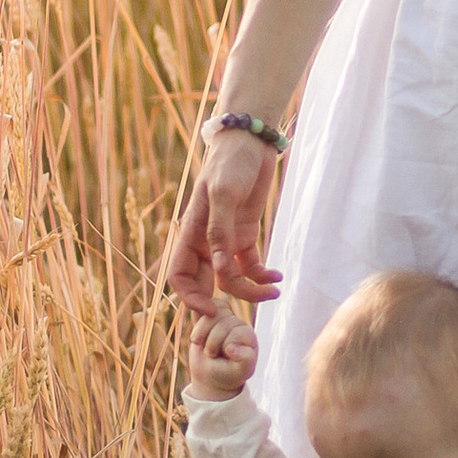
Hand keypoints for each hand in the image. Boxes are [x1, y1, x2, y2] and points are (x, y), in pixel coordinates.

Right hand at [165, 128, 284, 314]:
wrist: (251, 142)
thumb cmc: (231, 163)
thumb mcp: (224, 193)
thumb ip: (220, 231)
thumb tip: (220, 269)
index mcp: (191, 232)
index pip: (179, 275)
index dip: (190, 297)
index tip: (212, 310)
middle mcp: (206, 241)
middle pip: (205, 284)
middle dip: (222, 301)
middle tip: (243, 314)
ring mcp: (226, 240)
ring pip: (232, 279)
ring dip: (250, 290)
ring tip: (273, 292)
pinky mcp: (246, 235)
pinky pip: (251, 266)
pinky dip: (263, 276)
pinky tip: (277, 278)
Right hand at [186, 306, 258, 398]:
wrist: (211, 375)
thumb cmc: (228, 374)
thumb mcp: (240, 371)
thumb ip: (245, 359)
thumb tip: (231, 346)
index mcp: (248, 335)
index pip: (235, 331)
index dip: (224, 346)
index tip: (224, 360)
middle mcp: (237, 323)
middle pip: (222, 320)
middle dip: (212, 340)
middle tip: (212, 354)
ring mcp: (223, 318)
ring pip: (210, 312)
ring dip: (201, 331)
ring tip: (203, 345)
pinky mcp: (209, 316)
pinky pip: (200, 309)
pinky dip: (196, 323)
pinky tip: (197, 338)